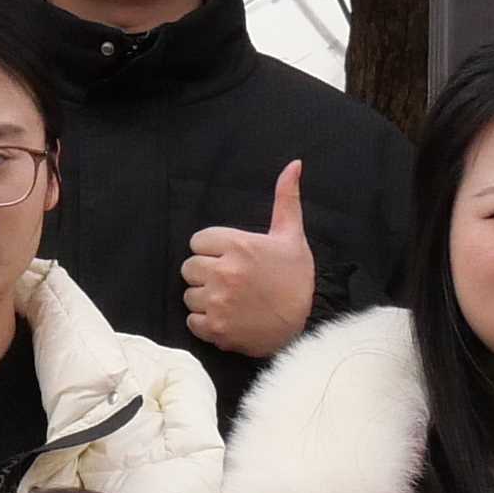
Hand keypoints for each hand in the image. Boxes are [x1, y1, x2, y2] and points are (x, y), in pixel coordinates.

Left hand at [179, 160, 317, 360]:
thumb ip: (286, 199)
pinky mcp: (215, 328)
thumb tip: (294, 164)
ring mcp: (218, 302)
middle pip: (189, 267)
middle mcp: (224, 272)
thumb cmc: (297, 279)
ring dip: (204, 298)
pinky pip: (191, 320)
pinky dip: (205, 322)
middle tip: (229, 280)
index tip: (229, 259)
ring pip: (189, 294)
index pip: (198, 241)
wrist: (304, 328)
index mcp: (239, 246)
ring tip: (229, 300)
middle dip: (205, 273)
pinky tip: (226, 317)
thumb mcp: (292, 236)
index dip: (212, 250)